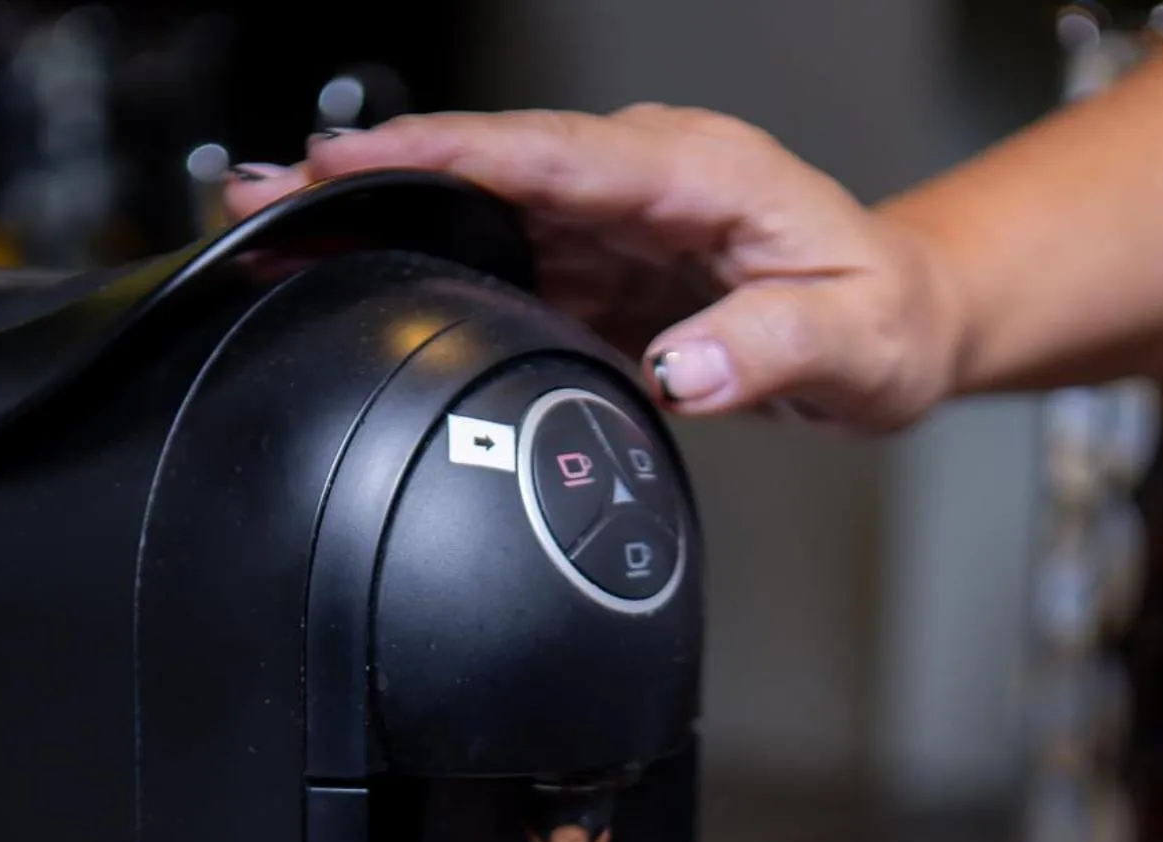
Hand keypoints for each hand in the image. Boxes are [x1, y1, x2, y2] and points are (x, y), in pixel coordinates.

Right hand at [224, 106, 960, 428]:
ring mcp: (614, 221)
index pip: (550, 153)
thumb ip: (770, 349)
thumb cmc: (884, 317)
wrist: (898, 323)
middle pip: (488, 168)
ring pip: (481, 208)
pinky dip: (435, 263)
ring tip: (281, 237)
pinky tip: (370, 281)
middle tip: (264, 196)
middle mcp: (642, 181)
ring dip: (385, 220)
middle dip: (372, 175)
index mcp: (697, 173)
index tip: (354, 159)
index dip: (446, 155)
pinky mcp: (601, 263)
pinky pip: (507, 255)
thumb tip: (682, 366)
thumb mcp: (853, 340)